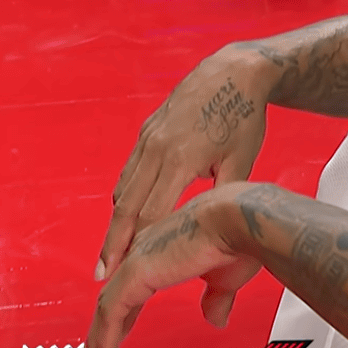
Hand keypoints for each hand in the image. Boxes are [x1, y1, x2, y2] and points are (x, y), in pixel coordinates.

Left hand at [88, 184, 261, 347]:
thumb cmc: (238, 237)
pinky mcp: (136, 272)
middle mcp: (147, 246)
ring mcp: (139, 259)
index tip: (129, 319)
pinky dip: (104, 333)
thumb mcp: (225, 276)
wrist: (241, 219)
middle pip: (119, 289)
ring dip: (102, 330)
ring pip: (110, 301)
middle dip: (111, 318)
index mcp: (167, 242)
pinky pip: (110, 311)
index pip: (141, 277)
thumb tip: (216, 317)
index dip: (133, 301)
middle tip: (104, 340)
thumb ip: (215, 297)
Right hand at [98, 47, 268, 281]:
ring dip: (115, 222)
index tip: (127, 273)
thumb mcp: (242, 161)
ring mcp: (148, 138)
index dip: (138, 246)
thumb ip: (223, 196)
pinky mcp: (147, 130)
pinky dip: (124, 196)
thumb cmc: (244, 119)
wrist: (234, 73)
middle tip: (103, 275)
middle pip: (127, 206)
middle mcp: (157, 149)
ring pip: (124, 187)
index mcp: (182, 159)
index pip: (151, 214)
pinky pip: (130, 170)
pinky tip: (125, 217)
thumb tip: (212, 231)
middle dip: (113, 243)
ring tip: (111, 253)